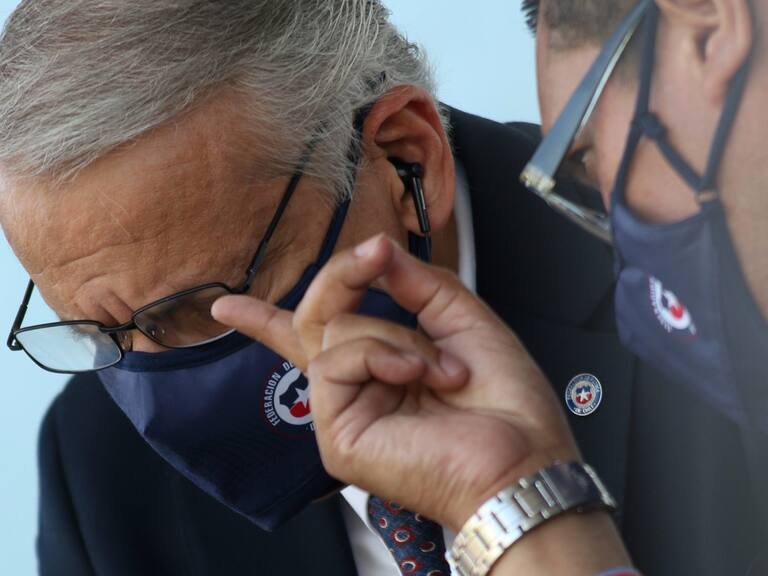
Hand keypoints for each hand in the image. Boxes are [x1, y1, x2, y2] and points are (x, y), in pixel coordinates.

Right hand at [212, 234, 579, 530]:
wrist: (521, 458)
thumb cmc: (504, 401)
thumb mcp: (464, 320)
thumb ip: (418, 282)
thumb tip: (378, 251)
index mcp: (380, 366)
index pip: (313, 336)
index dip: (265, 320)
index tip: (225, 306)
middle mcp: (355, 388)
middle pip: (314, 317)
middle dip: (344, 275)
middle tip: (374, 254)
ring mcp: (342, 410)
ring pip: (332, 331)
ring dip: (396, 337)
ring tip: (440, 370)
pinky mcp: (336, 433)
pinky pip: (334, 361)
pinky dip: (380, 355)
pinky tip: (414, 377)